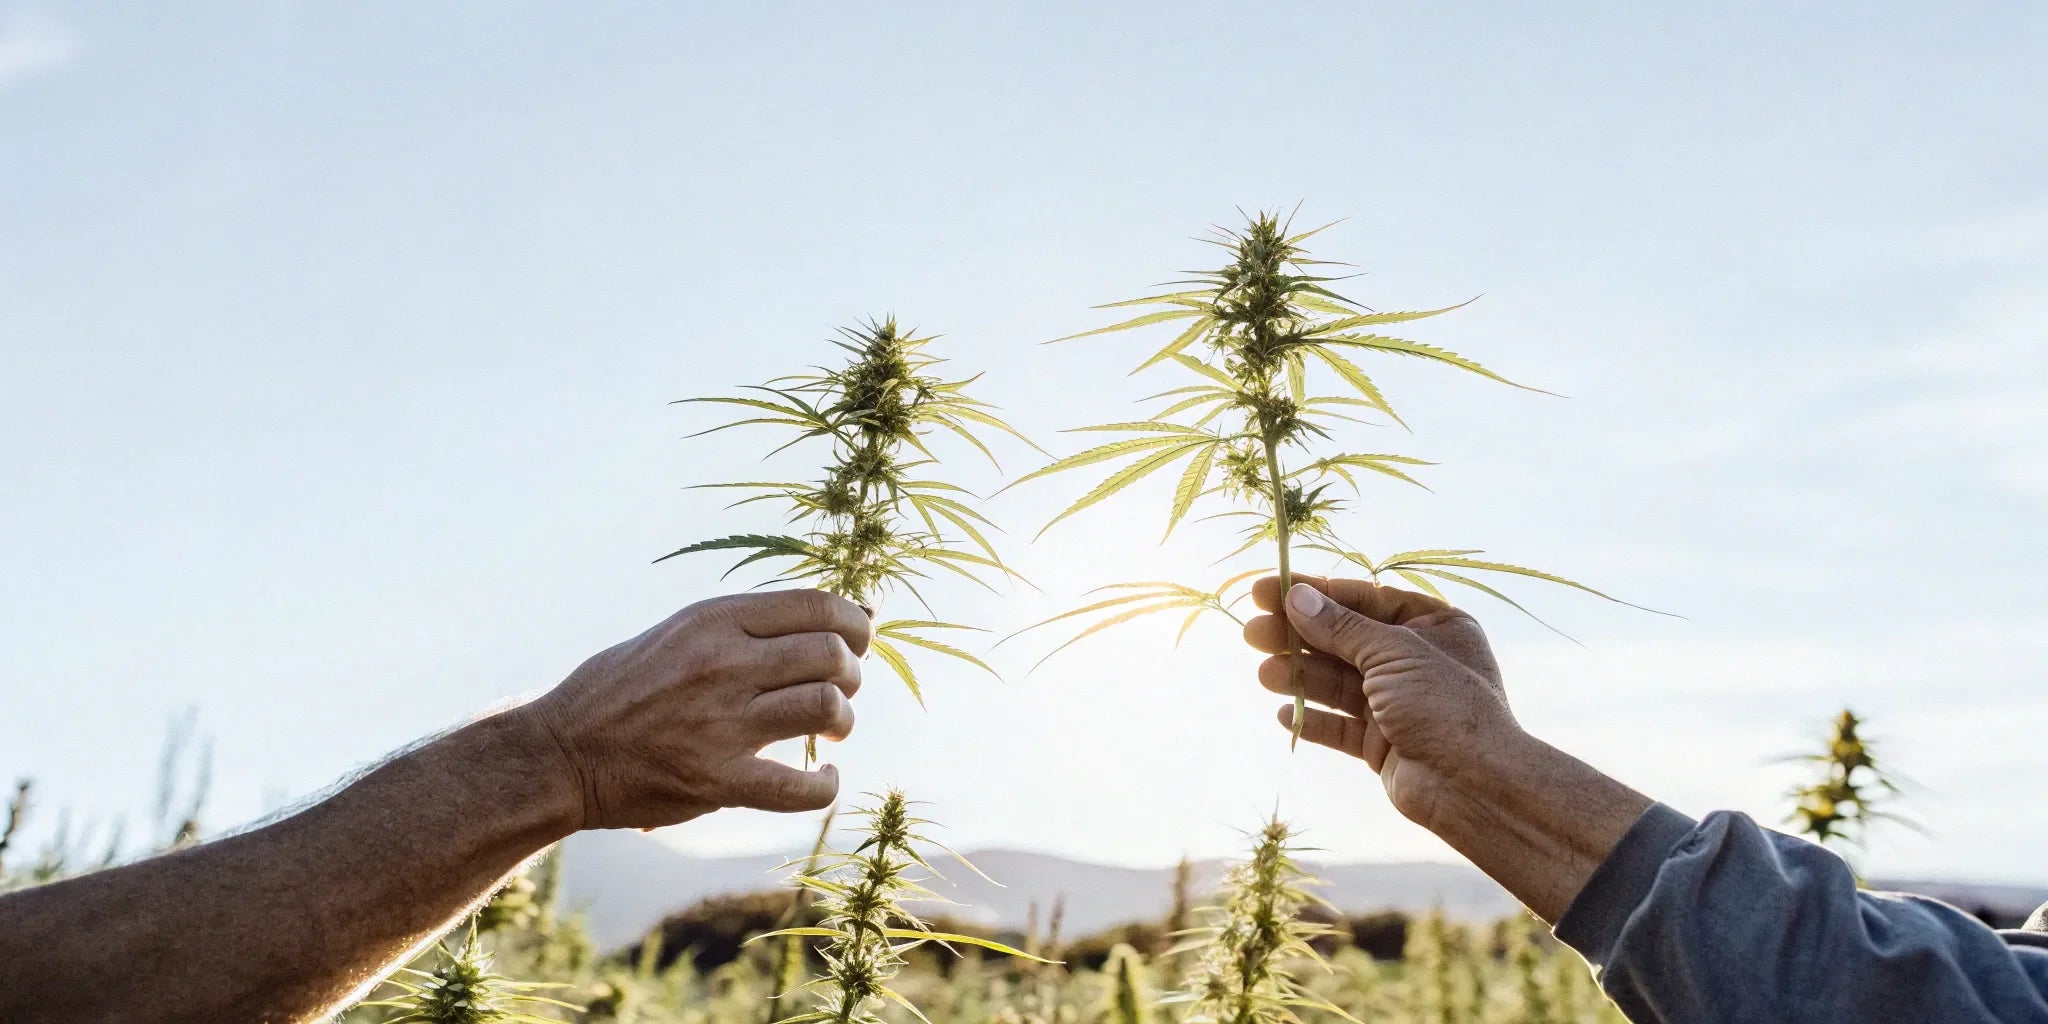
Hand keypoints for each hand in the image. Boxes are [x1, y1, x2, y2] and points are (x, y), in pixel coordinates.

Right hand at [525, 588, 870, 829]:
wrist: (561, 754)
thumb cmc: (622, 688)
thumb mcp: (679, 632)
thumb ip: (747, 626)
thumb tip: (836, 616)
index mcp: (712, 620)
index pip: (816, 605)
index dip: (855, 622)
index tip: (859, 640)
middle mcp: (722, 665)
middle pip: (831, 655)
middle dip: (852, 672)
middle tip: (841, 688)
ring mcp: (721, 724)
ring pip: (826, 707)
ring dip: (843, 720)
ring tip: (832, 729)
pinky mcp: (717, 781)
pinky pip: (801, 788)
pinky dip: (825, 787)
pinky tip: (823, 779)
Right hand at [1243, 575, 1520, 828]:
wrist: (1473, 785)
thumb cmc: (1444, 704)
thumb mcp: (1392, 652)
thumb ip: (1340, 628)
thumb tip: (1297, 597)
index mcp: (1433, 626)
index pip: (1364, 600)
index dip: (1315, 594)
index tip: (1269, 590)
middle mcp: (1416, 662)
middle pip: (1345, 641)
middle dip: (1298, 637)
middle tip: (1252, 631)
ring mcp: (1398, 705)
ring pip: (1338, 684)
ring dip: (1300, 677)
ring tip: (1264, 674)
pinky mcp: (1382, 743)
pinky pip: (1339, 726)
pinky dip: (1312, 719)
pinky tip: (1283, 714)